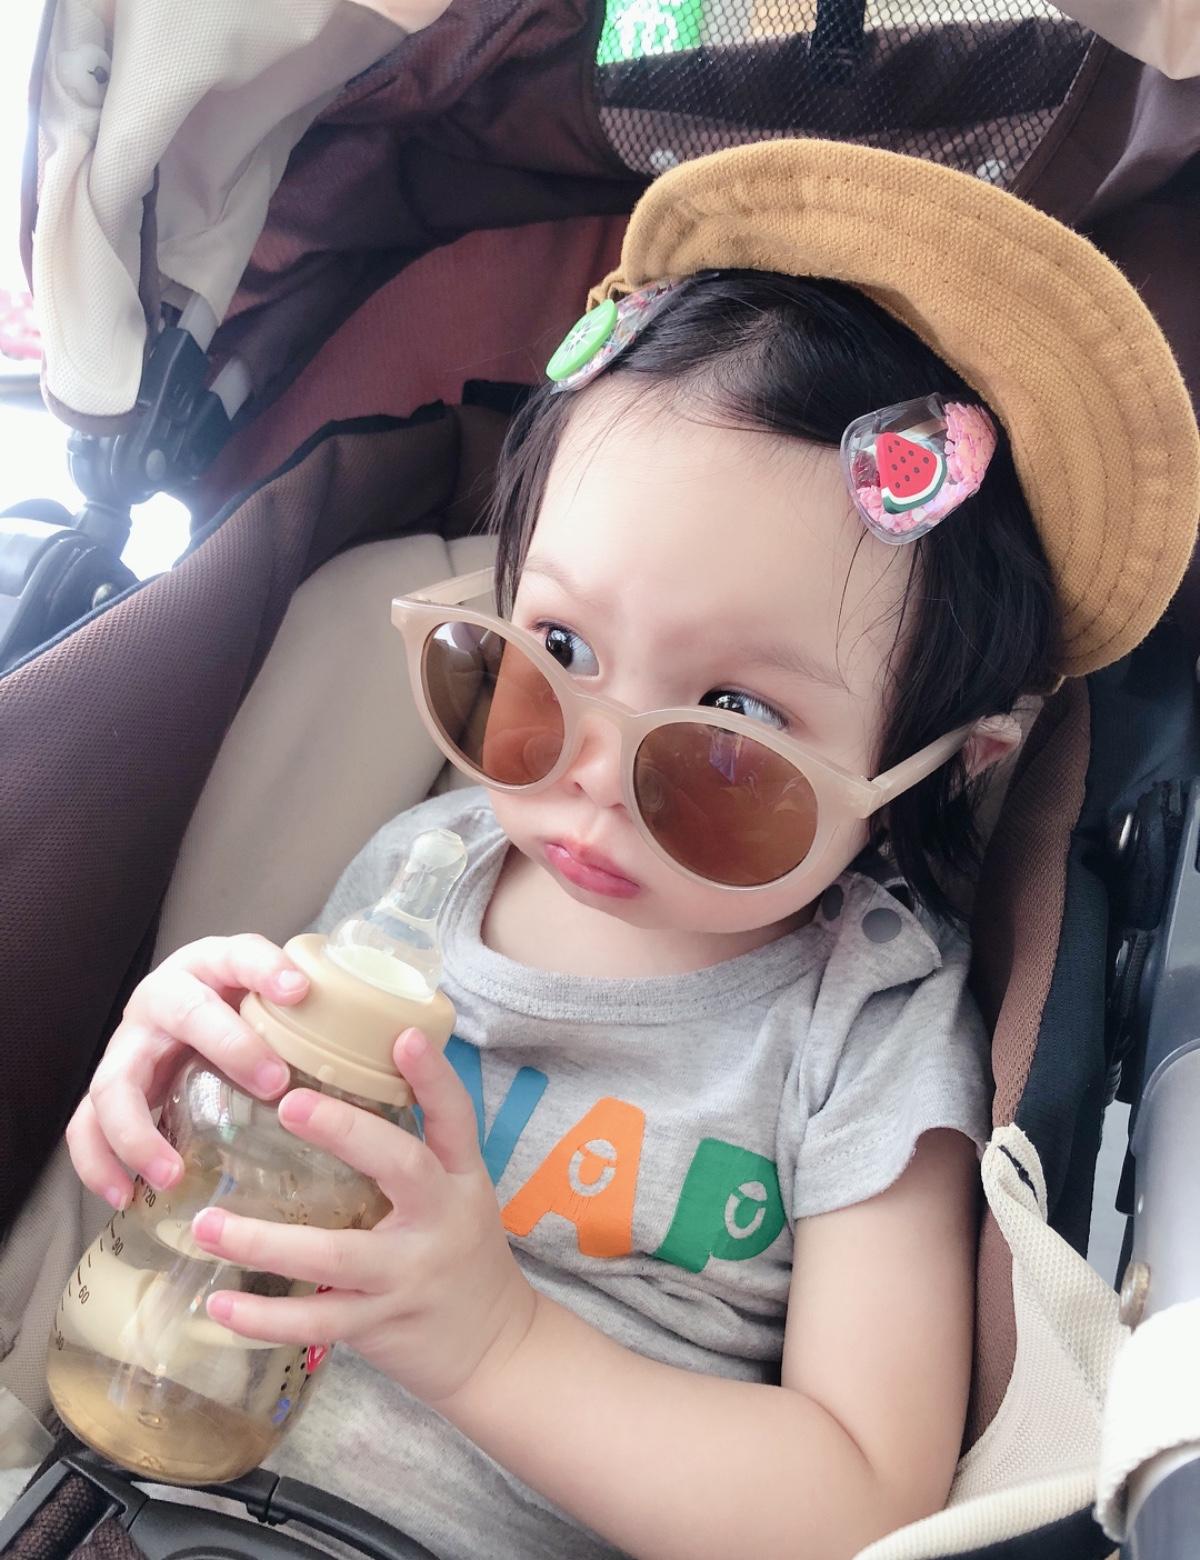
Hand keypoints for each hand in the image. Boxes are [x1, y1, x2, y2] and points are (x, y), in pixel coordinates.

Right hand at [66, 935, 305, 1207]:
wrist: (185, 1011)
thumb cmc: (241, 1008)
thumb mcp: (272, 996)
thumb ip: (313, 1010)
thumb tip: (396, 1038)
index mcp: (208, 966)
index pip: (239, 956)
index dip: (265, 969)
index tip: (298, 989)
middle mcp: (162, 998)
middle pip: (184, 1014)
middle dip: (228, 1046)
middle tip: (273, 1083)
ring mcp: (128, 1044)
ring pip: (115, 1082)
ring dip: (139, 1131)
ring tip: (171, 1173)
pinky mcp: (109, 1086)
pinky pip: (86, 1126)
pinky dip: (100, 1164)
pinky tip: (125, 1196)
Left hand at [190, 1028, 536, 1406]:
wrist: (496, 1348)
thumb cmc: (462, 1256)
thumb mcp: (456, 1197)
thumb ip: (410, 1158)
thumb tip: (334, 1098)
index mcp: (459, 1179)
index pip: (455, 1117)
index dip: (433, 1077)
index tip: (404, 1035)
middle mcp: (441, 1220)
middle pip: (402, 1167)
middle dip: (346, 1133)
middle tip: (288, 1105)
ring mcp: (410, 1275)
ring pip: (336, 1255)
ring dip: (265, 1241)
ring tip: (207, 1226)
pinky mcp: (381, 1324)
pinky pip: (316, 1320)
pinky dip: (264, 1317)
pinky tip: (218, 1303)